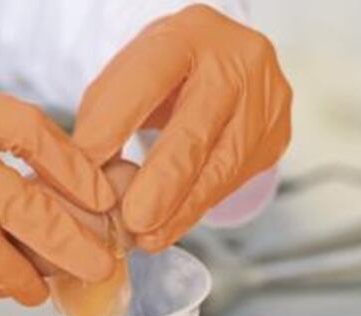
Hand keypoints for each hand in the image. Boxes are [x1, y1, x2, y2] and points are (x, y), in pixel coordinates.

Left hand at [73, 4, 291, 251]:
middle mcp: (238, 63)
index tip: (85, 162)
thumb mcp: (131, 72)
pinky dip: (197, 207)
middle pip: (196, 130)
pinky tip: (172, 225)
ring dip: (180, 209)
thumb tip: (91, 172)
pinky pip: (233, 182)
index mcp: (191, 34)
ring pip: (221, 167)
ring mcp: (264, 102)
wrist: (226, 65)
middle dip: (161, 183)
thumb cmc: (170, 72)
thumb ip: (108, 113)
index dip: (116, 122)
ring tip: (147, 237)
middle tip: (133, 219)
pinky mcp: (274, 139)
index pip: (149, 77)